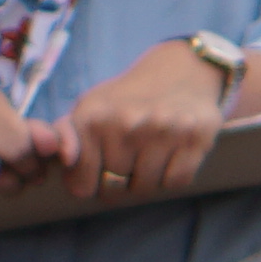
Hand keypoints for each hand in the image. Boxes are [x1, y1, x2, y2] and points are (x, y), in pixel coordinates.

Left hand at [60, 38, 236, 204]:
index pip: (82, 185)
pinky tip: (170, 155)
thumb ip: (66, 135)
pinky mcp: (195, 139)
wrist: (181, 72)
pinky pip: (174, 182)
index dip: (88, 185)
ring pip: (145, 188)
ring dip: (145, 180)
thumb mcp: (90, 108)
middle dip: (118, 182)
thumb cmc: (128, 100)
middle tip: (126, 161)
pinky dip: (170, 176)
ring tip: (148, 156)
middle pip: (115, 188)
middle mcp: (127, 123)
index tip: (95, 173)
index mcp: (94, 117)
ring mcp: (163, 131)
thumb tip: (65, 157)